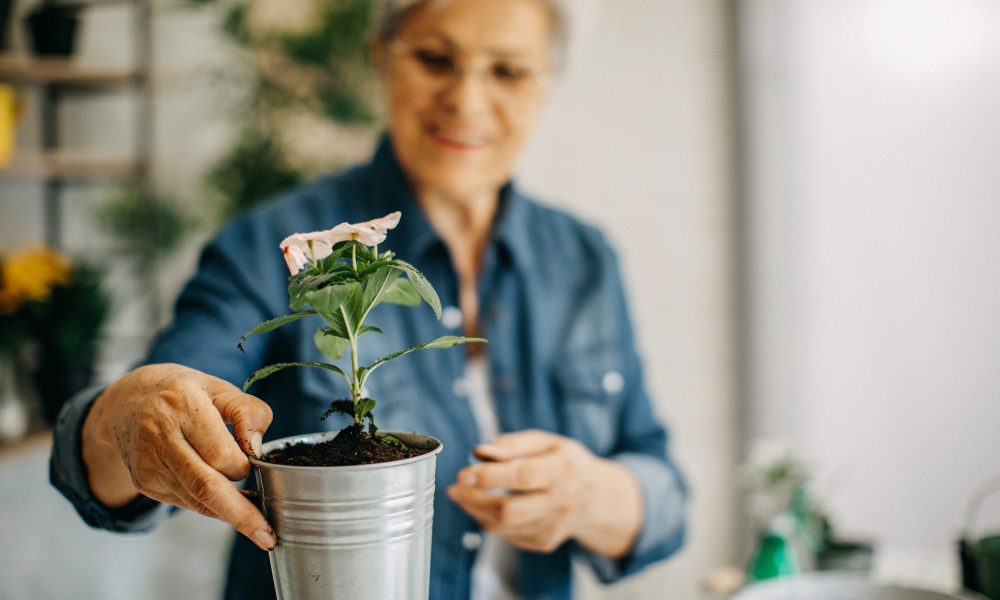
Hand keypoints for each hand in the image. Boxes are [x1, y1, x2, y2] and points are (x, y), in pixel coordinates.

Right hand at [81, 363, 275, 550]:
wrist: (126, 403)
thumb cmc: (183, 393)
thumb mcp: (220, 388)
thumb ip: (248, 412)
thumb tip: (257, 448)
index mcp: (182, 405)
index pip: (221, 454)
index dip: (243, 466)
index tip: (256, 462)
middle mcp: (160, 436)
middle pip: (205, 486)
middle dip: (240, 514)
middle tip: (268, 535)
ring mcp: (148, 463)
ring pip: (196, 500)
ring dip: (228, 514)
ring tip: (256, 522)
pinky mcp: (144, 482)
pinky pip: (185, 502)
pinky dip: (210, 506)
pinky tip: (226, 502)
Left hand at [447, 429, 642, 556]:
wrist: (596, 499)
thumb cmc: (565, 464)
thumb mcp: (546, 442)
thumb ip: (512, 444)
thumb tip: (480, 451)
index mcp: (562, 471)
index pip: (523, 476)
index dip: (489, 476)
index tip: (463, 474)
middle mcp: (559, 502)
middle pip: (509, 510)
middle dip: (473, 500)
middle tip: (453, 489)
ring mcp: (552, 527)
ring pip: (503, 526)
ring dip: (475, 510)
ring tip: (463, 494)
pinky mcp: (543, 542)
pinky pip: (506, 534)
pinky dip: (489, 519)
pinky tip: (486, 505)